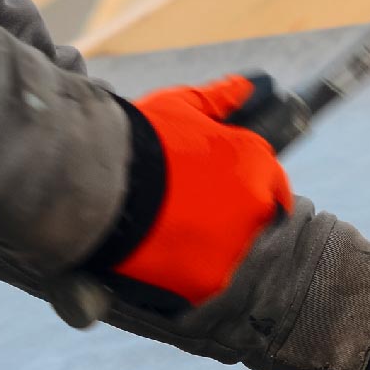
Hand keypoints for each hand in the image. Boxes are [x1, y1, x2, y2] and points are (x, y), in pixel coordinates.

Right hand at [83, 73, 292, 312]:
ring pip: (234, 256)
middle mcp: (258, 206)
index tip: (223, 197)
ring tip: (170, 239)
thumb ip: (220, 99)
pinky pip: (208, 284)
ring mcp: (238, 246)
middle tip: (188, 217)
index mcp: (257, 164)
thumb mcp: (178, 107)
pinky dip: (190, 277)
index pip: (273, 186)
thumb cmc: (138, 139)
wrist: (96, 180)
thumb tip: (250, 86)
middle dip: (229, 221)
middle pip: (255, 223)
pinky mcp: (211, 281)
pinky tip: (163, 261)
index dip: (247, 192)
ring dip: (212, 250)